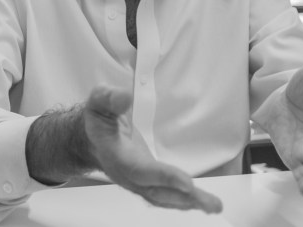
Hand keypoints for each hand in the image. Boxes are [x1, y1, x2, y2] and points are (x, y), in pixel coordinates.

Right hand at [84, 85, 221, 213]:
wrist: (90, 138)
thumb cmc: (98, 119)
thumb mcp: (98, 102)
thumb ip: (108, 98)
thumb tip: (124, 97)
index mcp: (115, 154)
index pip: (140, 170)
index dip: (163, 177)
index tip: (188, 183)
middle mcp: (127, 173)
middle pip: (155, 191)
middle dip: (182, 197)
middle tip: (208, 203)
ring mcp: (137, 180)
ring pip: (162, 197)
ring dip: (188, 203)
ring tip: (213, 206)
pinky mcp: (148, 180)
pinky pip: (166, 194)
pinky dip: (185, 200)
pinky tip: (205, 203)